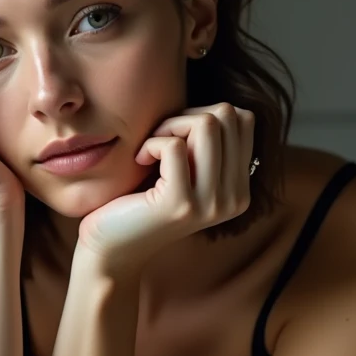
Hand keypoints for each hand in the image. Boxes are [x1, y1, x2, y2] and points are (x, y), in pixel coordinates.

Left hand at [77, 103, 255, 273]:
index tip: (177, 135)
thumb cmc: (141, 200)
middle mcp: (234, 198)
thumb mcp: (185, 169)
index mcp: (240, 188)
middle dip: (186, 116)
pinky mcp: (181, 204)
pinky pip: (172, 145)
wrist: (112, 248)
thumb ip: (208, 144)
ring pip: (206, 125)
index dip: (204, 113)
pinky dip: (150, 144)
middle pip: (226, 116)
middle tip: (159, 140)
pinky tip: (139, 161)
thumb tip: (220, 106)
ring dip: (169, 126)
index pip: (243, 119)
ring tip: (149, 149)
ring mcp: (211, 203)